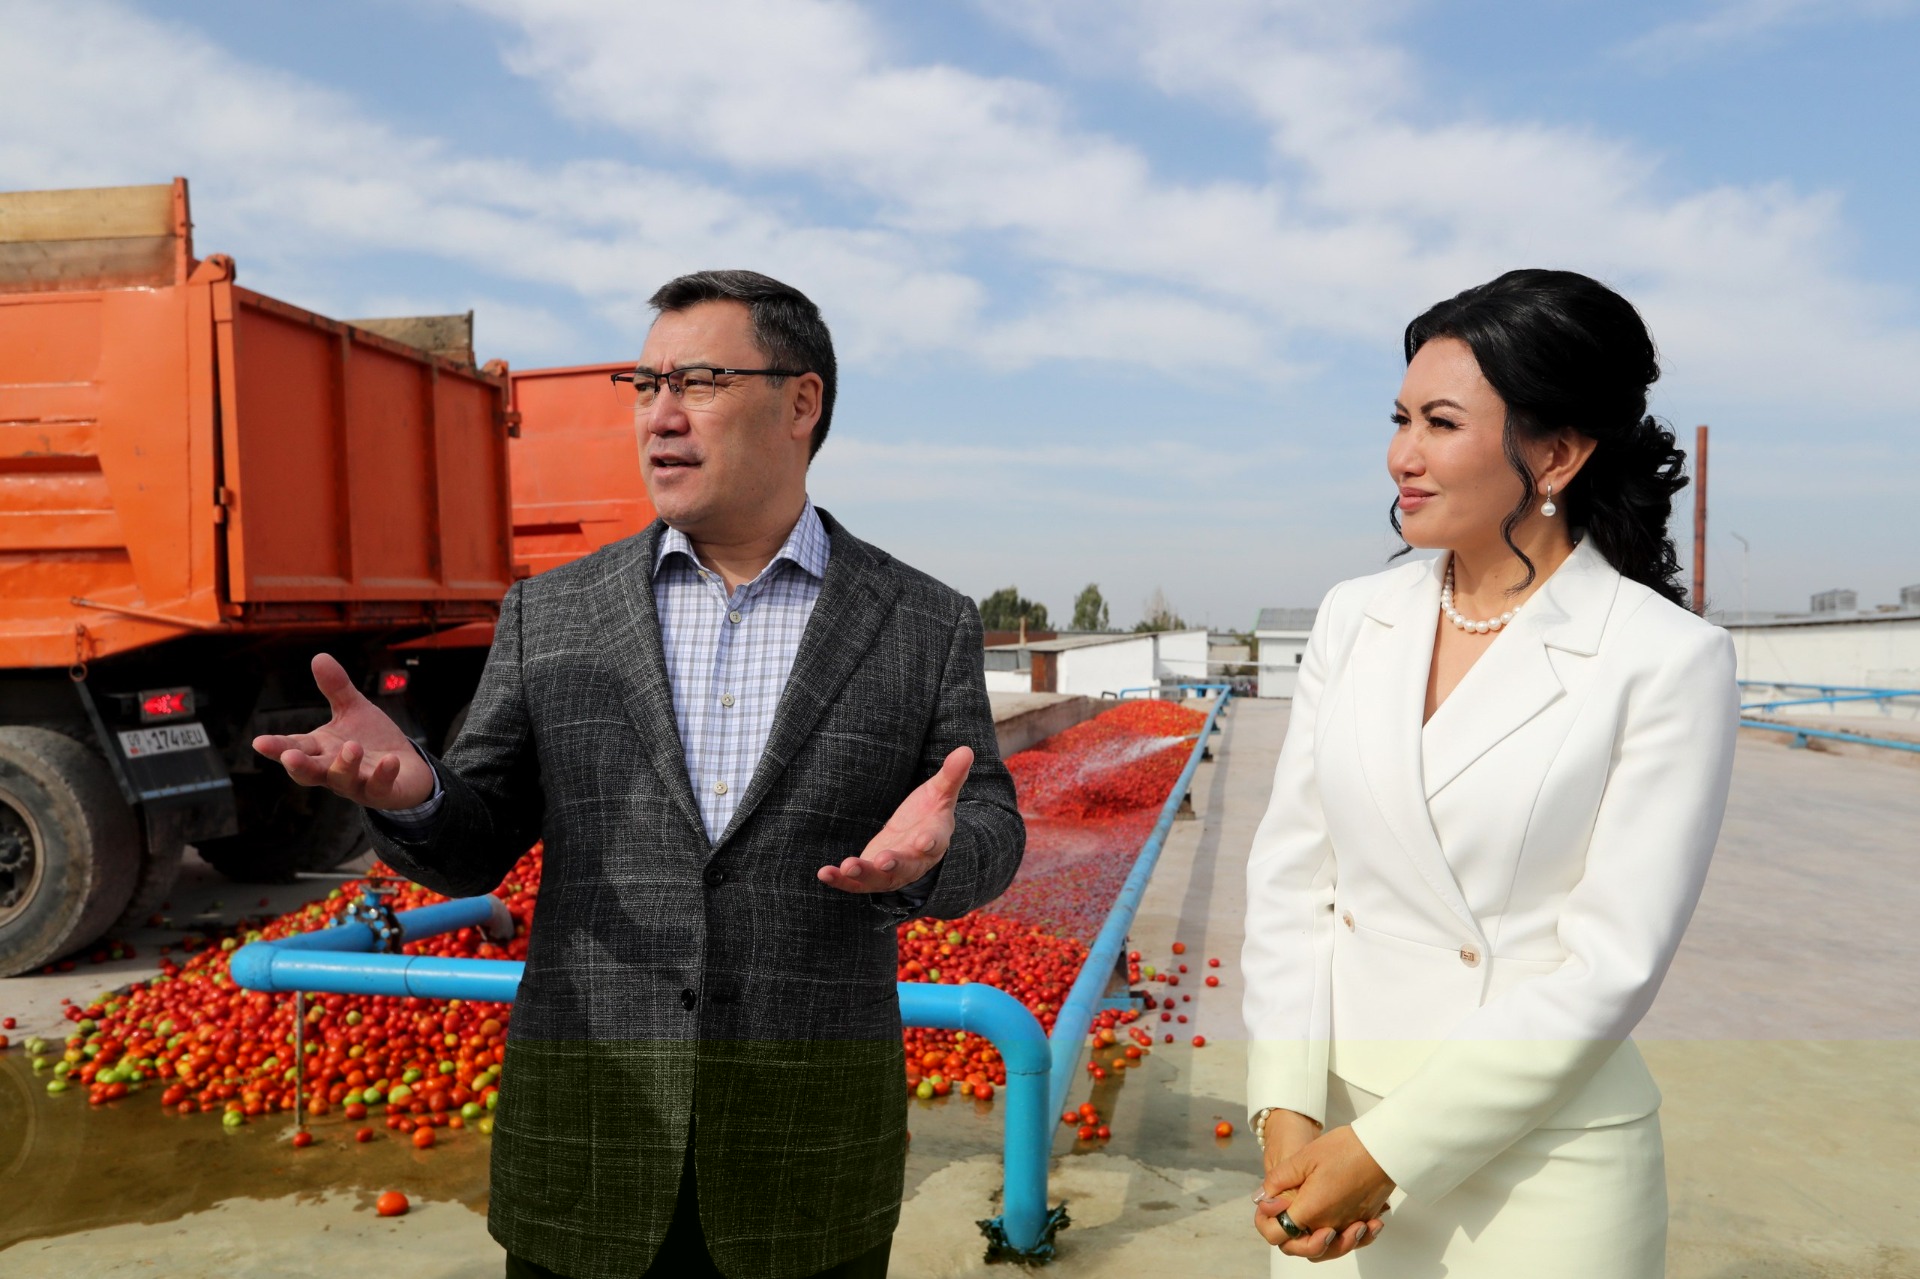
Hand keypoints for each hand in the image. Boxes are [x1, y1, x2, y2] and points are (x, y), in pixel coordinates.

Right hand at [251, 654, 436, 810]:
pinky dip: (383, 775)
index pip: (294, 748)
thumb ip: (336, 688)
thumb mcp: (353, 710)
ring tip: (351, 747)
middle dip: (299, 765)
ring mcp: (357, 784)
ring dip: (345, 765)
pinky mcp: (383, 792)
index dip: (277, 747)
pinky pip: (380, 787)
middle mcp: (333, 770)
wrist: (407, 768)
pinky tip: (390, 760)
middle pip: (310, 772)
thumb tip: (319, 656)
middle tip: (289, 757)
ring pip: (343, 780)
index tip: (259, 742)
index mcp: (321, 749)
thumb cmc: (371, 740)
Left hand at [817, 746, 971, 893]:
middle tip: (883, 860)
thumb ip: (952, 775)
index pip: (935, 842)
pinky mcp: (871, 875)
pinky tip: (824, 873)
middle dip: (894, 864)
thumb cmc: (929, 814)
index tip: (924, 841)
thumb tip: (967, 749)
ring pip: (879, 879)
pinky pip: (856, 883)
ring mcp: (891, 872)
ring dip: (863, 875)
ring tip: (847, 867)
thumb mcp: (941, 793)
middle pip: (906, 866)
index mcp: (934, 839)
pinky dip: (841, 881)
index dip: (930, 842)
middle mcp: (914, 860)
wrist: (917, 842)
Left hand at [1254, 1124, 1392, 1260]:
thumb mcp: (1303, 1158)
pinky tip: (1336, 1216)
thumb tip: (1263, 1199)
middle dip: (1290, 1237)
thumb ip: (1279, 1180)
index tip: (1271, 1207)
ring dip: (1317, 1240)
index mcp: (1311, 1210)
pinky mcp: (1365, 1219)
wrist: (1383, 1148)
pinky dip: (1342, 1234)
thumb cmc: (1345, 1149)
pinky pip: (1350, 1237)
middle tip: (1287, 1214)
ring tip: (1312, 1217)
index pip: (1279, 1234)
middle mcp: (1330, 1224)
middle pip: (1303, 1248)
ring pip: (1328, 1248)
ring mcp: (1349, 1224)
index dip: (1268, 1224)